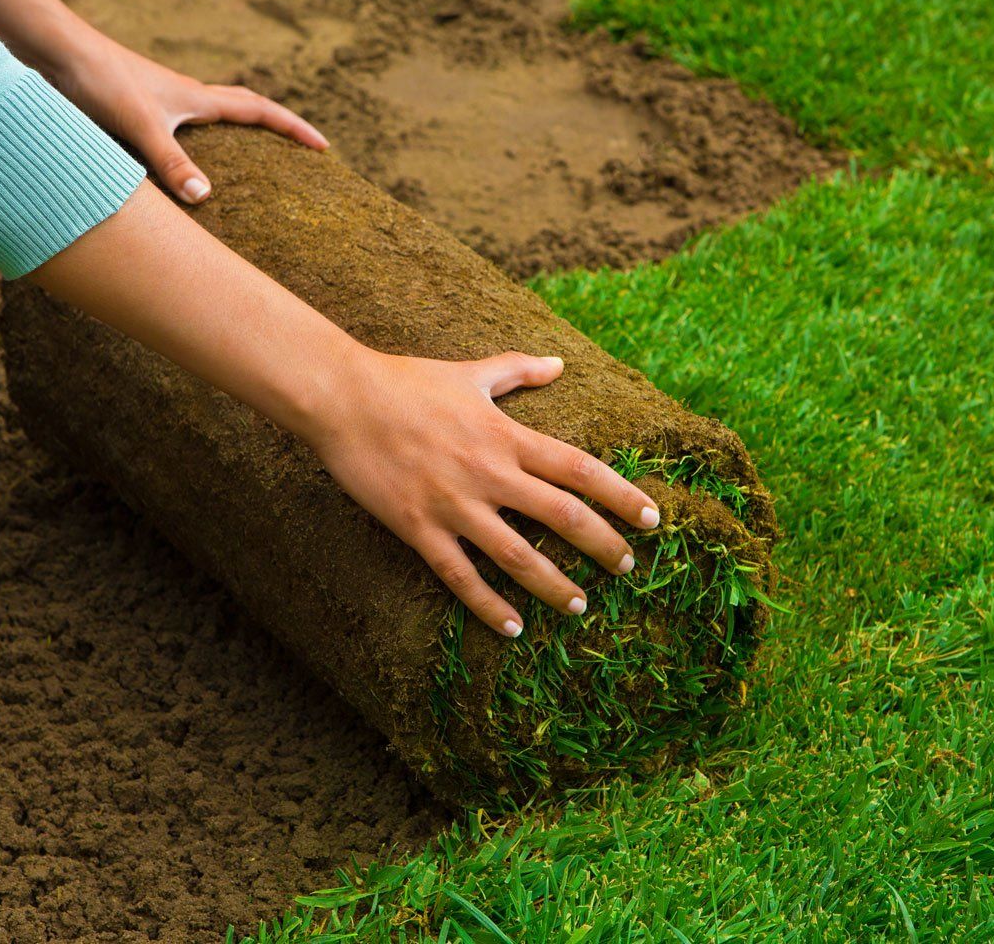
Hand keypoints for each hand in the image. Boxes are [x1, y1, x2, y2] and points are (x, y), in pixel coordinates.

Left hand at [52, 35, 327, 203]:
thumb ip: (172, 162)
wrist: (52, 51)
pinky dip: (190, 150)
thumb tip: (205, 198)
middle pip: (241, 109)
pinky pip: (176, 133)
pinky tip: (178, 173)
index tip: (323, 147)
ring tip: (247, 167)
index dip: (293, 128)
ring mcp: (158, 103)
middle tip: (297, 151)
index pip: (259, 110)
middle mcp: (182, 98)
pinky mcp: (133, 111)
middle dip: (273, 131)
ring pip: (208, 121)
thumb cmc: (98, 80)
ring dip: (233, 137)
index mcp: (195, 98)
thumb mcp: (140, 124)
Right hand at [303, 349, 660, 636]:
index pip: (579, 469)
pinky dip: (488, 606)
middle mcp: (489, 472)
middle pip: (562, 515)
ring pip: (517, 555)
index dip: (621, 495)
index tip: (651, 519)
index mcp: (506, 435)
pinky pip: (461, 577)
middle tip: (627, 567)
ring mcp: (454, 504)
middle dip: (601, 544)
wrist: (342, 398)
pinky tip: (511, 628)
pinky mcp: (419, 528)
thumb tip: (559, 364)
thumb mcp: (469, 373)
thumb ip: (517, 372)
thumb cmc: (406, 381)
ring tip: (579, 606)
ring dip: (553, 585)